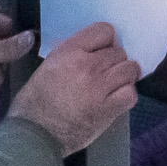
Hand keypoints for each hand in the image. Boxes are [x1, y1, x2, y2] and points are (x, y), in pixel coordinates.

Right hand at [7, 21, 142, 153]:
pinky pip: (131, 93)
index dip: (106, 41)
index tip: (103, 51)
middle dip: (114, 61)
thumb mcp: (49, 66)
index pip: (104, 30)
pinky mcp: (108, 108)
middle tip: (105, 73)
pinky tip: (116, 100)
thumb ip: (73, 54)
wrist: (35, 134)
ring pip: (129, 69)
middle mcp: (87, 65)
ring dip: (124, 76)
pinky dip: (126, 96)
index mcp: (69, 52)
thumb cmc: (35, 102)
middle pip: (119, 52)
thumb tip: (96, 50)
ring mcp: (100, 87)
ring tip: (114, 85)